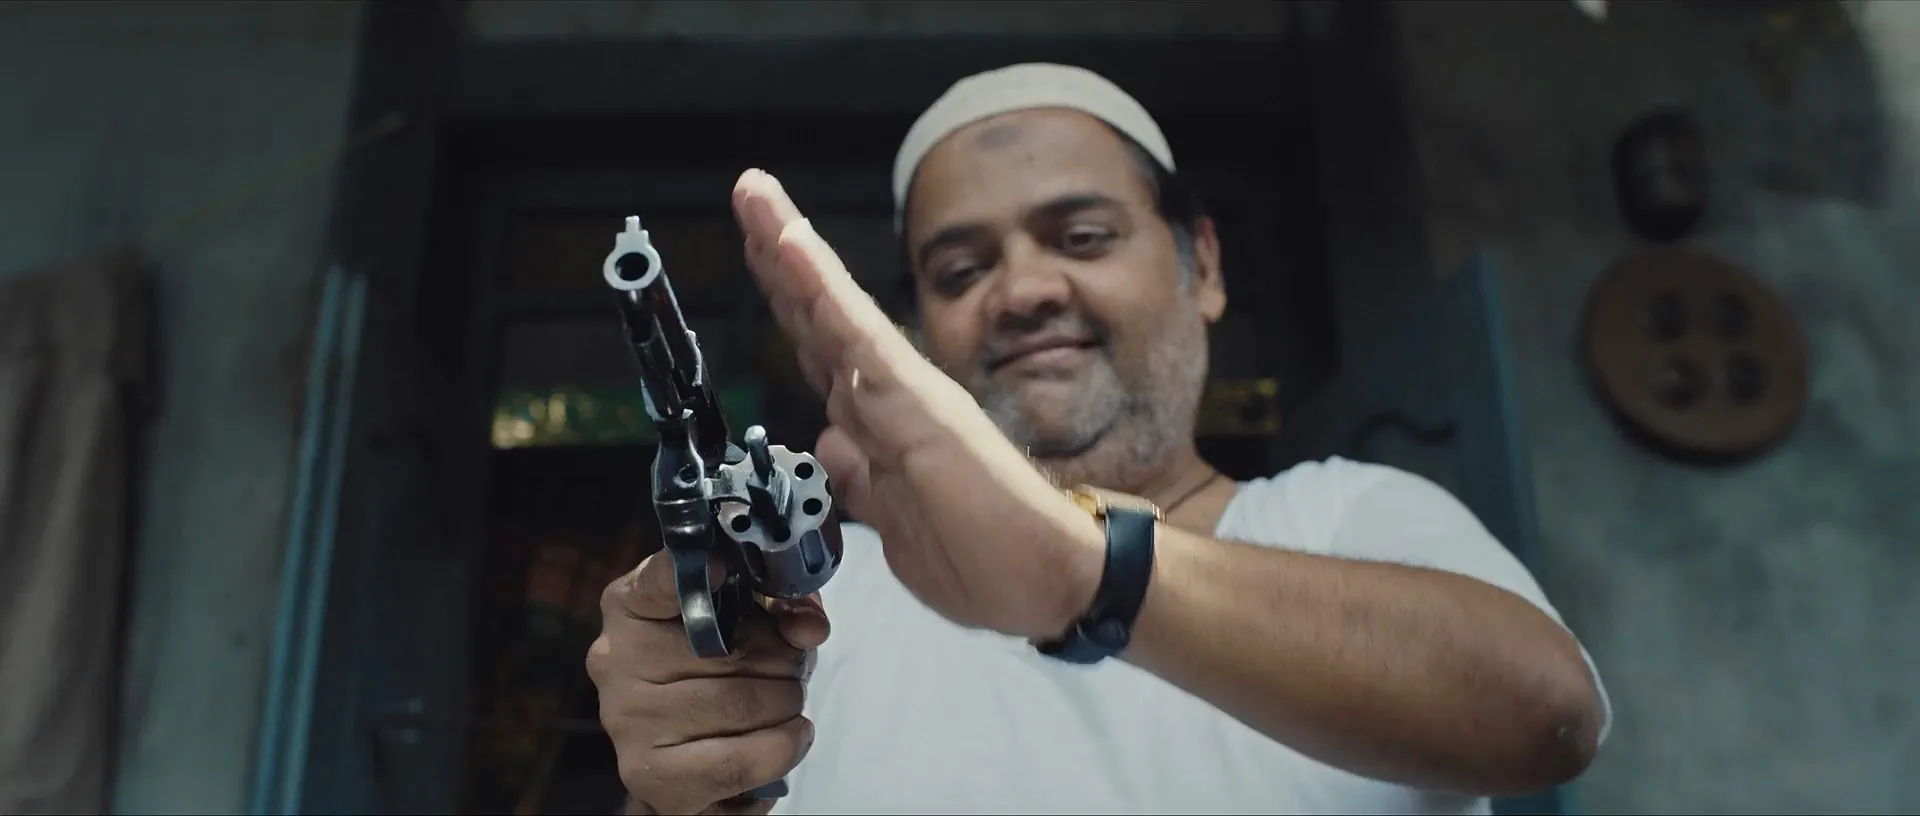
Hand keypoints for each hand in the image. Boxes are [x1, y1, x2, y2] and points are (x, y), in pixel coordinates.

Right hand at [587, 551, 830, 814]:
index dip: (698, 573)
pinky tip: (791, 735)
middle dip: (782, 659)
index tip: (724, 570)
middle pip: (726, 649)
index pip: (660, 579)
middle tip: (791, 668)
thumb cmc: (717, 671)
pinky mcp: (649, 774)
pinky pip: (737, 761)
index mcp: (631, 605)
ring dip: (786, 703)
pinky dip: (781, 747)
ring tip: (787, 703)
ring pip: (739, 705)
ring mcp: (627, 719)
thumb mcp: (752, 621)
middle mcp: (617, 658)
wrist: (684, 753)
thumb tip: (808, 627)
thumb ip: (783, 608)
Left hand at [730, 169, 1104, 639]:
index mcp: (887, 425)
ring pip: (833, 313)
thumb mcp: (900, 528)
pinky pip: (857, 336)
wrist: (1058, 582)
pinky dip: (820, 288)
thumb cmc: (995, 559)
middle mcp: (895, 398)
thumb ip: (864, 483)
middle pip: (820, 317)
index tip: (758, 251)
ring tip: (759, 198)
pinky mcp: (917, 405)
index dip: (790, 302)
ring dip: (791, 254)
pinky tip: (791, 243)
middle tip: (748, 193)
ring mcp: (905, 395)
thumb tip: (832, 447)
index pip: (825, 351)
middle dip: (777, 257)